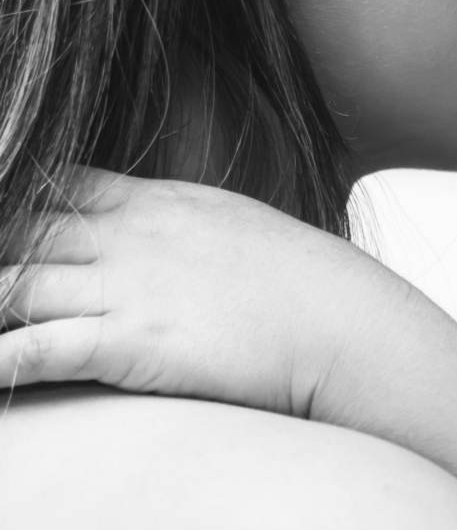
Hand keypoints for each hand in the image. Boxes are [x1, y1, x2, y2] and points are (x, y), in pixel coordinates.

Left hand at [0, 170, 405, 417]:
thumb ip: (187, 232)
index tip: (0, 193)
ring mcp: (128, 288)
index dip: (13, 190)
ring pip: (12, 282)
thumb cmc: (308, 293)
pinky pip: (37, 347)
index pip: (57, 181)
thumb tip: (175, 247)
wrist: (349, 326)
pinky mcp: (132, 343)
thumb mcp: (239, 234)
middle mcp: (131, 237)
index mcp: (157, 204)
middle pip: (19, 228)